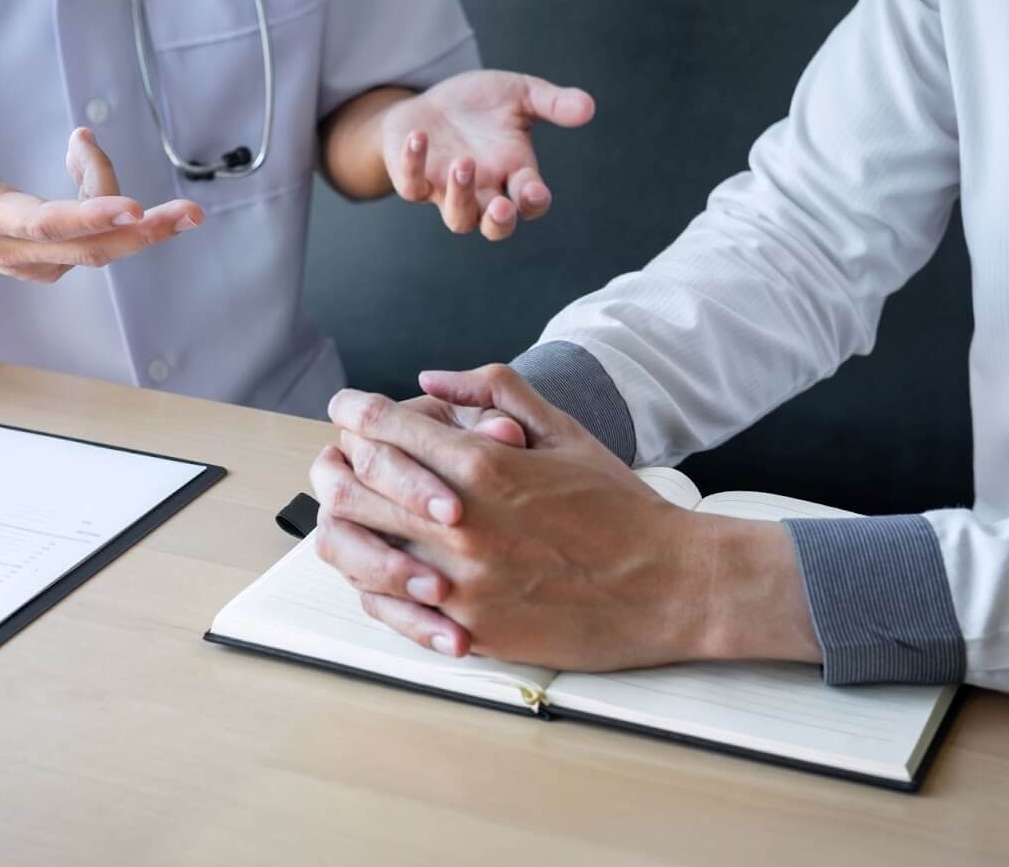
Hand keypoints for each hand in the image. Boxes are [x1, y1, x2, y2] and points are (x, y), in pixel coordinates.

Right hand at [0, 113, 202, 282]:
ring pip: (98, 248)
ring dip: (140, 225)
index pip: (42, 222)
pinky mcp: (48, 263)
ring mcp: (32, 261)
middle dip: (144, 232)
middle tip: (191, 213)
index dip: (90, 215)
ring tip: (153, 189)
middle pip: (87, 248)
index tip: (134, 206)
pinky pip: (94, 241)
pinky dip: (111, 210)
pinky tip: (90, 167)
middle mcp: (11, 247)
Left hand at [314, 366, 820, 670]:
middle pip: (352, 485)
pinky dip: (376, 583)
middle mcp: (460, 522)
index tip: (347, 408)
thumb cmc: (620, 508)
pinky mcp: (467, 628)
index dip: (353, 410)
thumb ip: (495, 390)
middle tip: (343, 461)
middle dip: (339, 465)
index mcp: (483, 464)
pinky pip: (388, 606)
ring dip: (348, 525)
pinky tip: (388, 568)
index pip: (381, 426)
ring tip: (358, 516)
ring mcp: (459, 581)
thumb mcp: (564, 430)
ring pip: (356, 548)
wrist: (670, 587)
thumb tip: (432, 380)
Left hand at [380, 71, 593, 239]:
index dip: (534, 202)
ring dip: (461, 197)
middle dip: (500, 222)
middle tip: (502, 207)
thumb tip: (588, 107)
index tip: (534, 190)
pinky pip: (411, 186)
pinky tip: (418, 136)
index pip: (531, 202)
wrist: (432, 104)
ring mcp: (447, 190)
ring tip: (464, 164)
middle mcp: (483, 191)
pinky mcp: (415, 181)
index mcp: (513, 174)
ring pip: (457, 219)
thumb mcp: (519, 95)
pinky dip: (413, 164)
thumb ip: (552, 103)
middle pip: (495, 227)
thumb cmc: (479, 106)